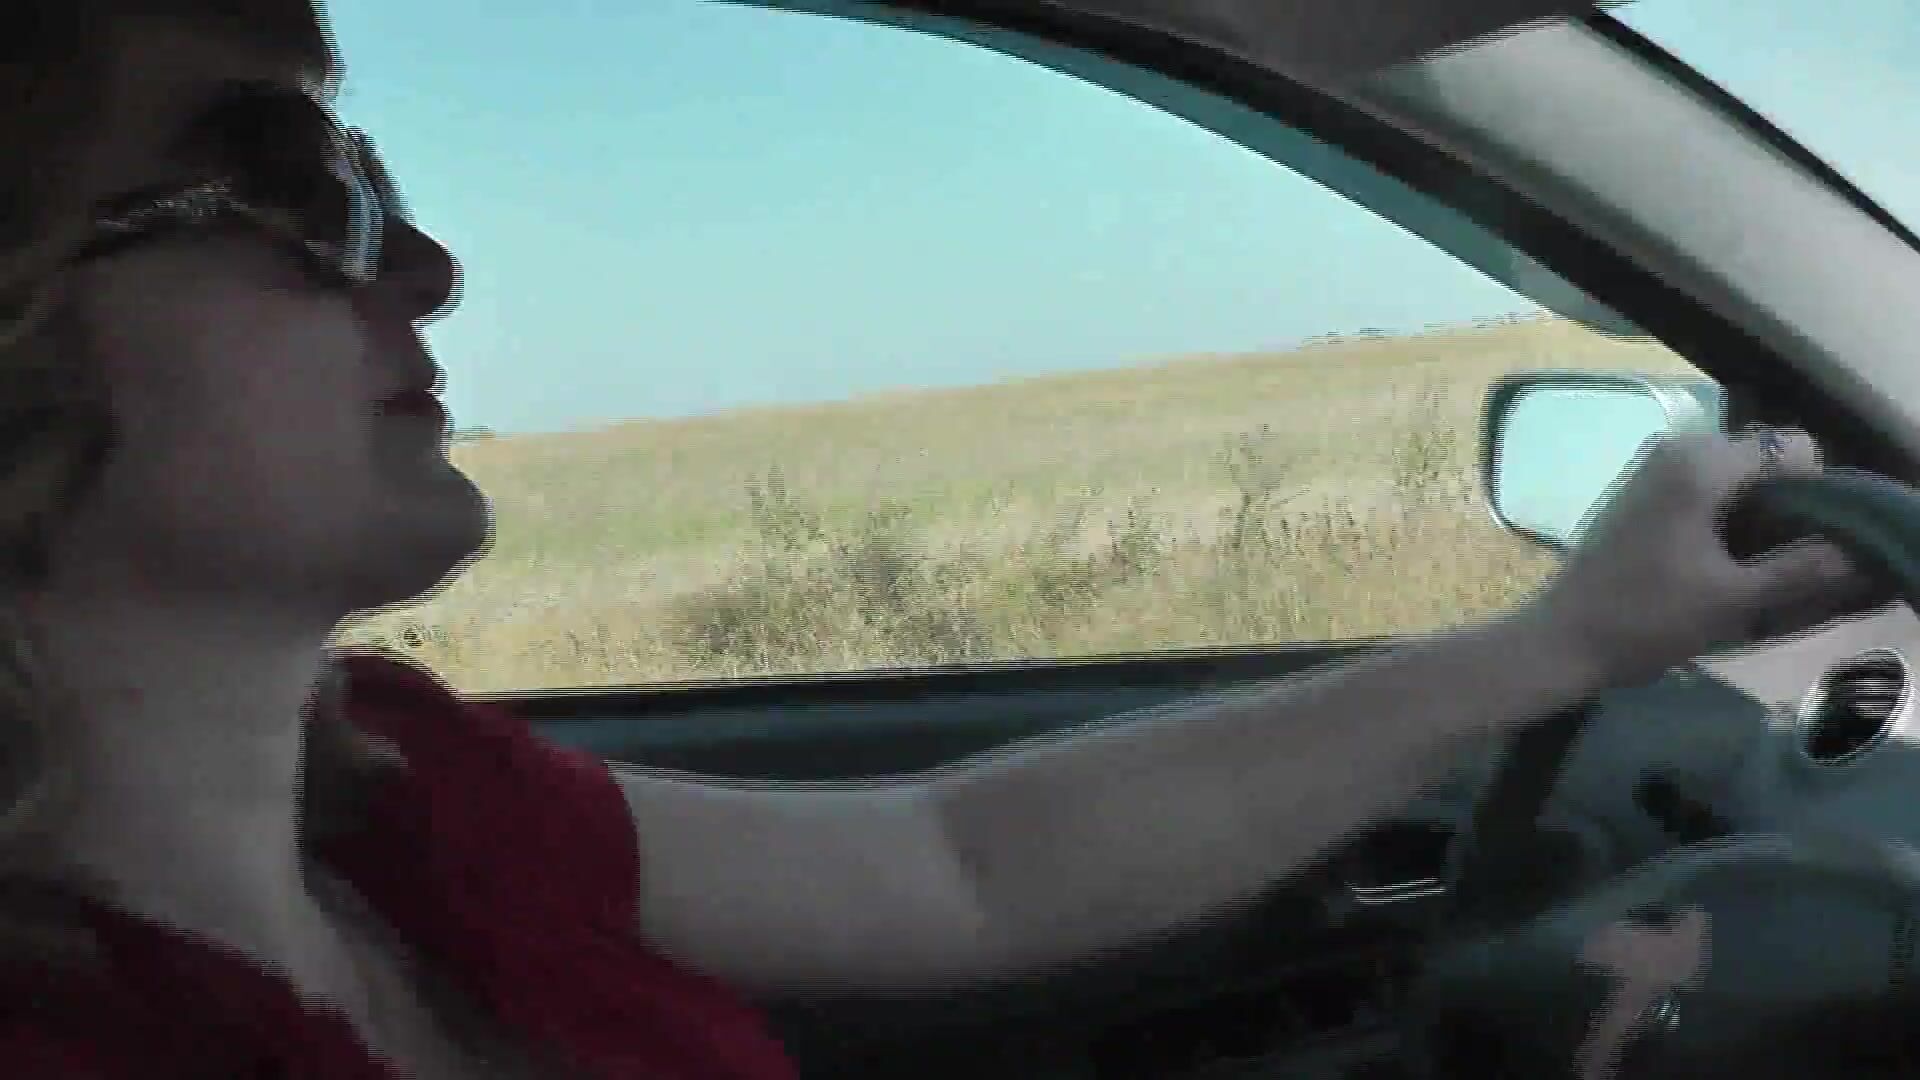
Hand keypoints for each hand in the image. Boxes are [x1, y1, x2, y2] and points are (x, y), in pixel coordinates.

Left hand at [1530, 426, 1888, 687]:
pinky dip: (1721, 518)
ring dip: (1754, 516)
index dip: (1815, 494)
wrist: (1561, 638)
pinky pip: (1704, 488)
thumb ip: (1803, 572)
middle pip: (1765, 459)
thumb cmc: (1646, 618)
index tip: (1804, 546)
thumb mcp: (1734, 601)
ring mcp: (1653, 466)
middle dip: (1785, 506)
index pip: (1794, 448)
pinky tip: (1712, 565)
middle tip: (1778, 564)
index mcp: (1703, 462)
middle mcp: (1678, 447)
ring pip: (1736, 476)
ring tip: (1745, 570)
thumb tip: (1859, 551)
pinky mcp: (1640, 490)